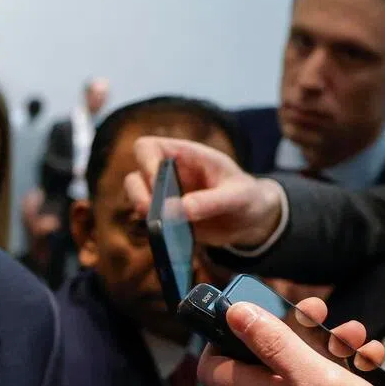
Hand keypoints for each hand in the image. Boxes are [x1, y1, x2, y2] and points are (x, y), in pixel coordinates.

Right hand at [123, 136, 285, 248]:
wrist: (251, 221)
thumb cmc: (247, 198)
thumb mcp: (239, 196)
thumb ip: (213, 201)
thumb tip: (181, 209)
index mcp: (186, 156)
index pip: (147, 147)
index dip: (145, 162)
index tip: (157, 182)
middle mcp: (169, 174)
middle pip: (133, 176)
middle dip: (138, 194)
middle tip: (153, 210)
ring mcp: (165, 197)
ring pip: (136, 199)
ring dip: (144, 212)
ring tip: (160, 226)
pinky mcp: (166, 218)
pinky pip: (148, 222)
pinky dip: (153, 231)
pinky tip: (169, 238)